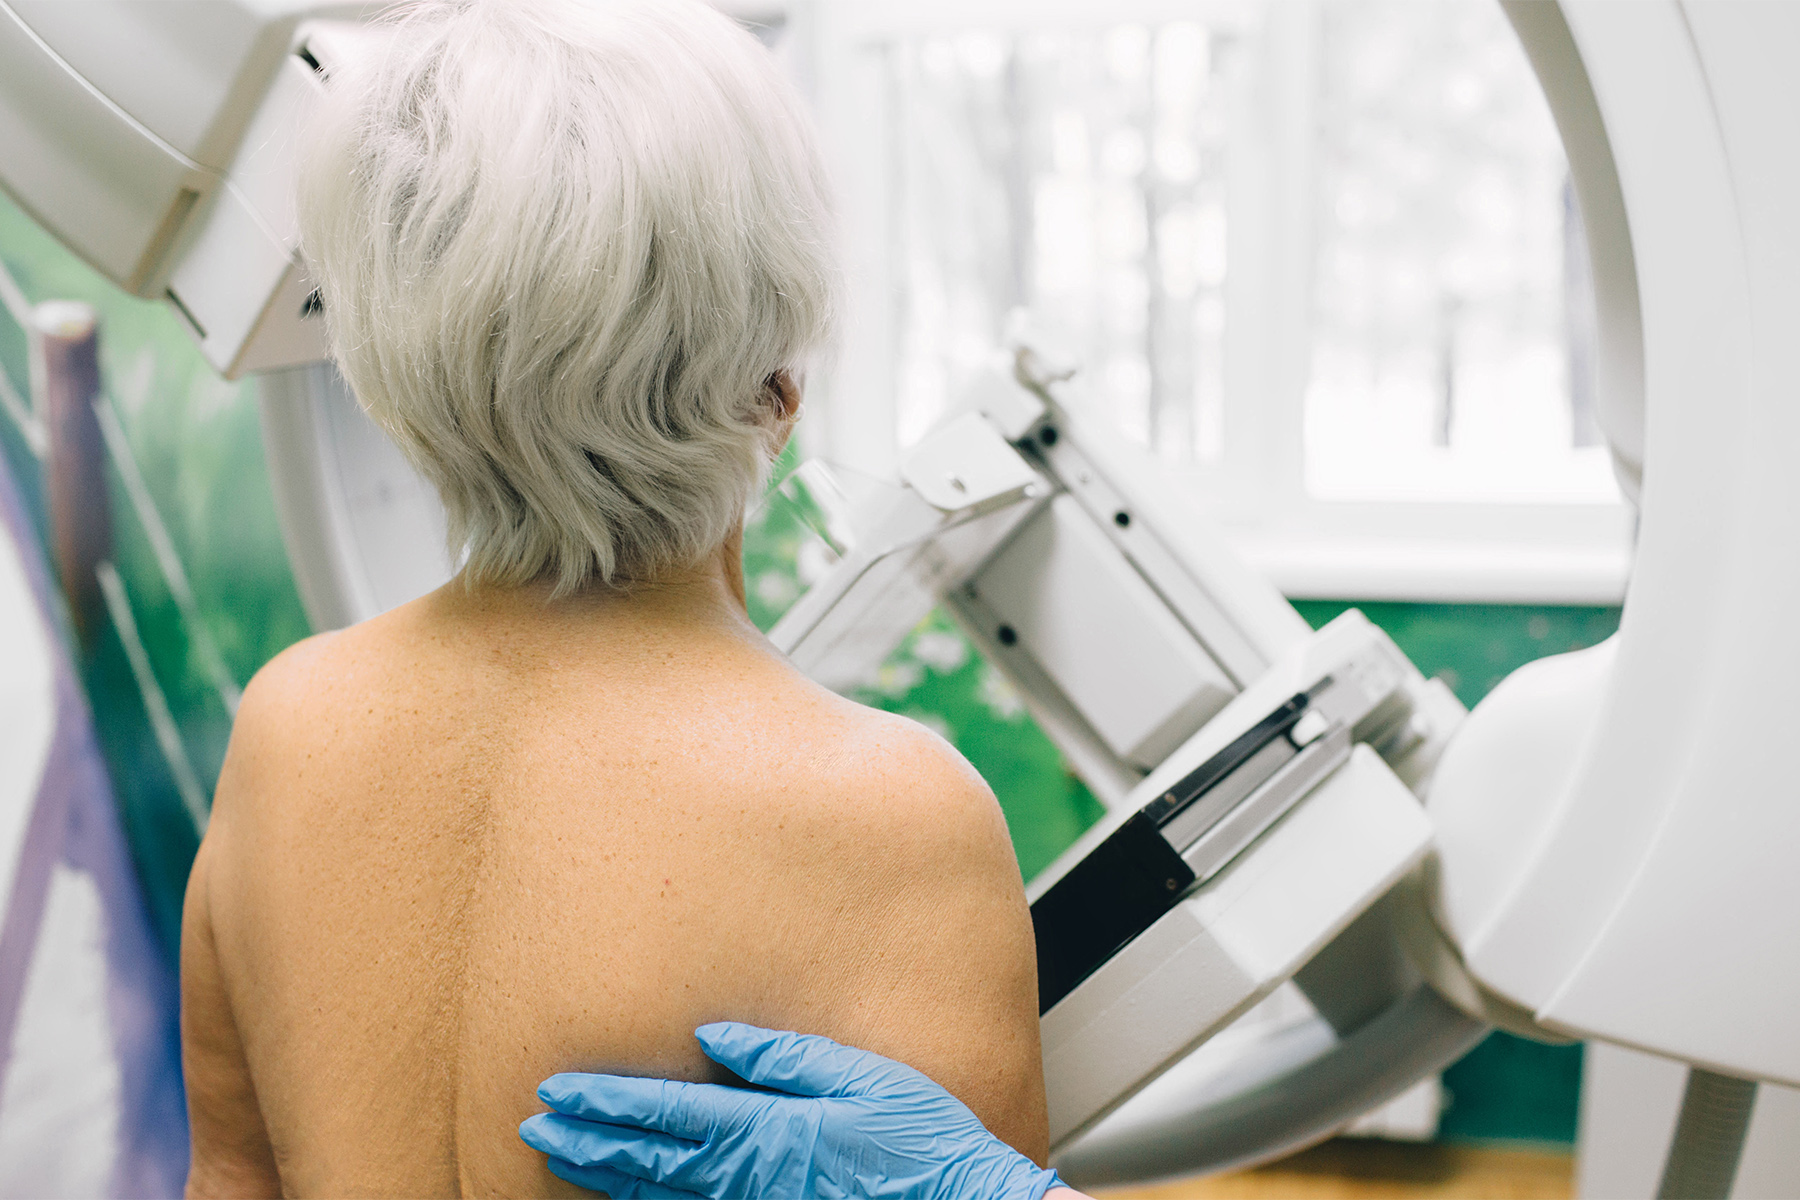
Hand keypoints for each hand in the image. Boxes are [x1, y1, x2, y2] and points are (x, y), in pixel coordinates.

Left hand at [519, 1021, 1067, 1199]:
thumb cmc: (919, 1146)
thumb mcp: (860, 1078)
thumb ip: (781, 1058)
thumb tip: (712, 1037)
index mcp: (765, 1132)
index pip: (663, 1115)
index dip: (604, 1103)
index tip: (554, 1091)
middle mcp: (747, 1178)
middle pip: (646, 1160)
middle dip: (585, 1140)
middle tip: (533, 1125)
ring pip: (660, 1196)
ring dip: (604, 1174)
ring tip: (561, 1157)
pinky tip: (629, 1194)